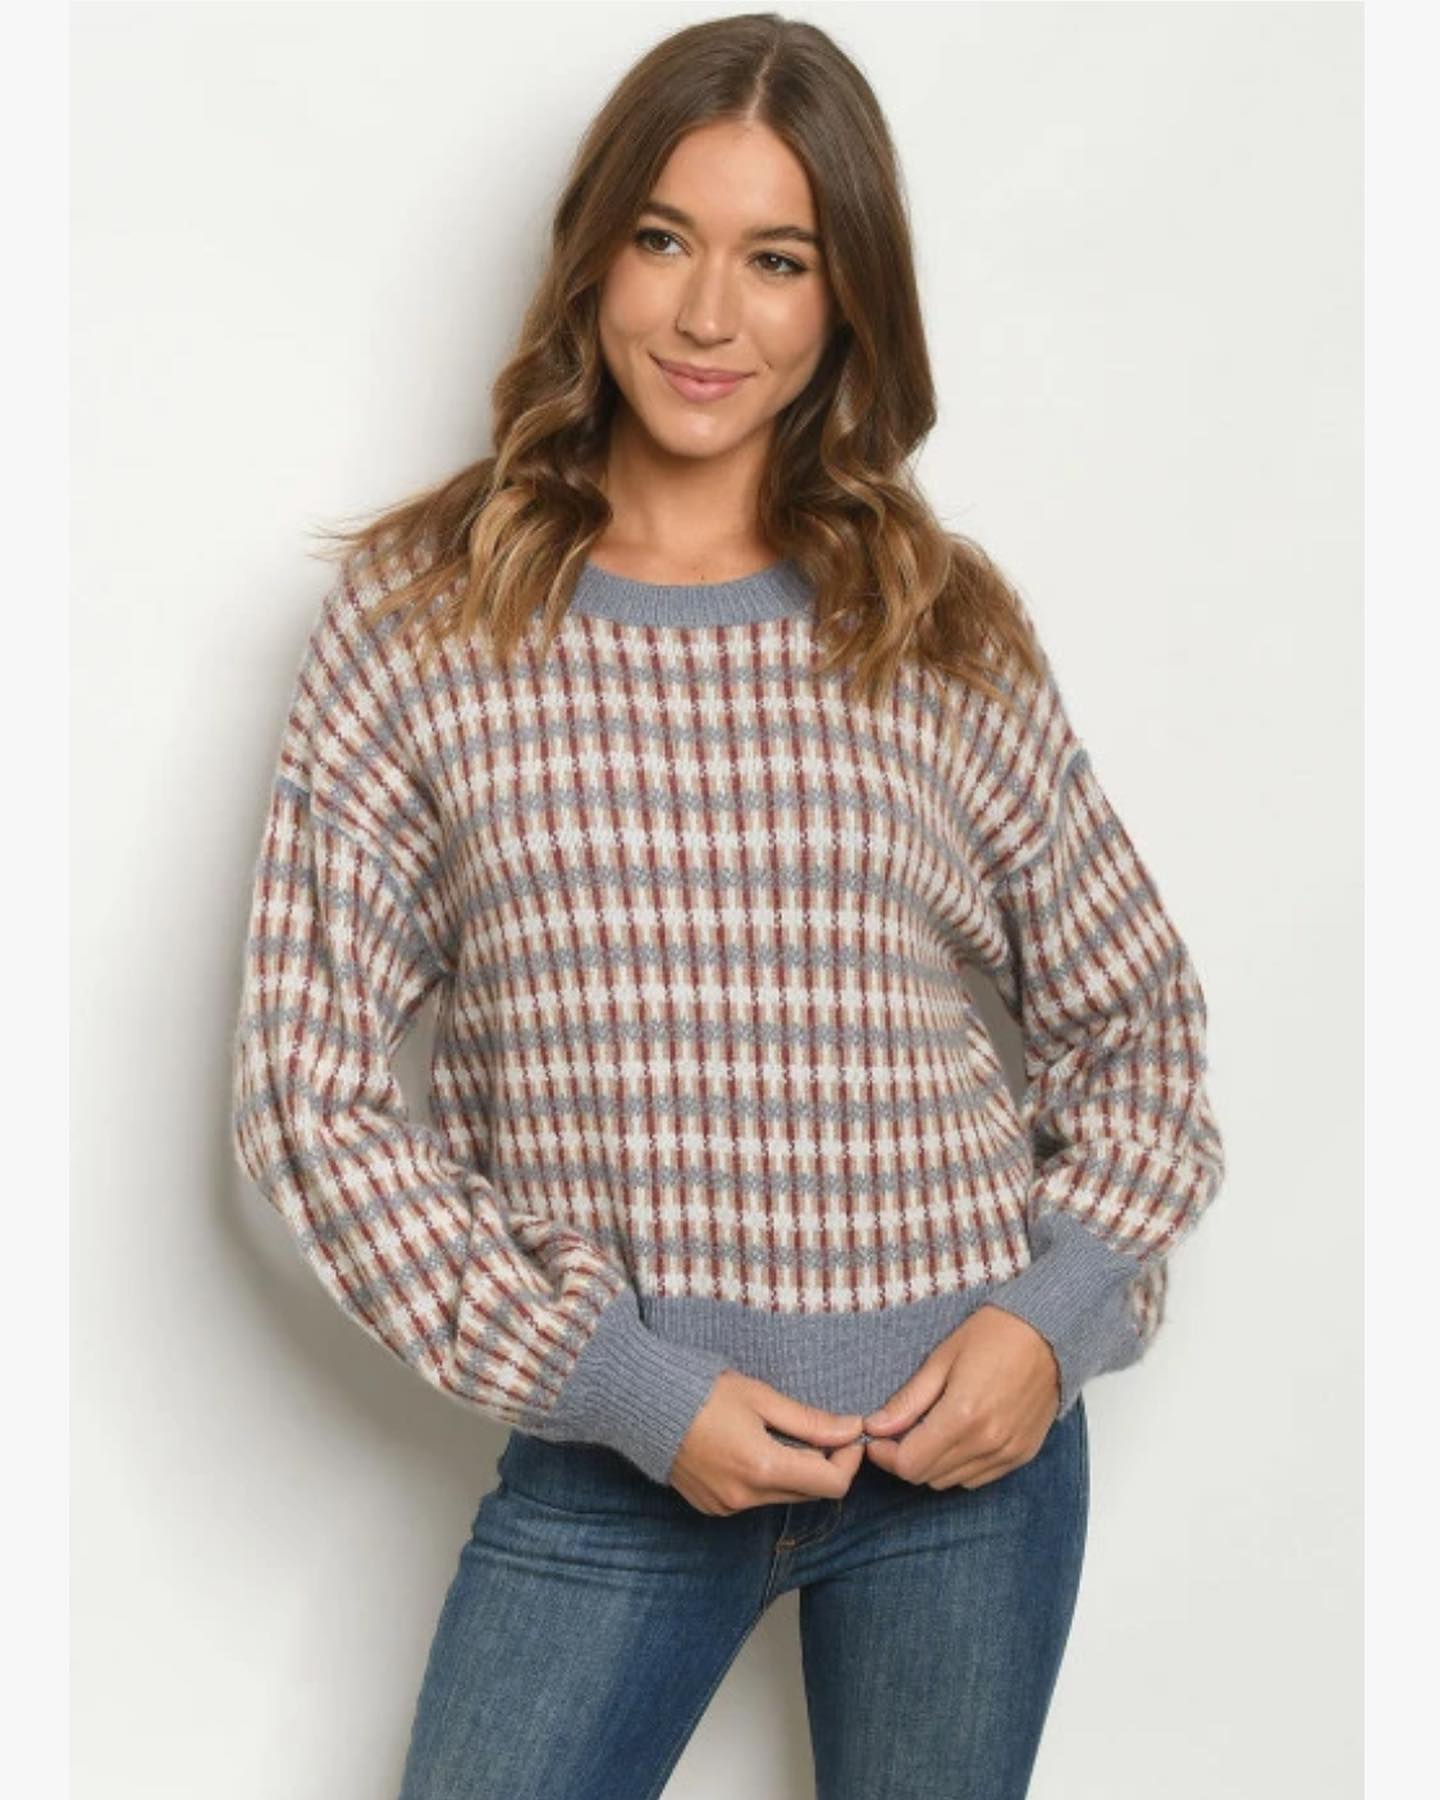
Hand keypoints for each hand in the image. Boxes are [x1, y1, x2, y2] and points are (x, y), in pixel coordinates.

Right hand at [670, 1371, 866, 1515]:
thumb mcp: (761, 1397)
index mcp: (762, 1469)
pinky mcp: (711, 1507)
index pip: (831, 1485)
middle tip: (820, 1430)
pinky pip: (755, 1499)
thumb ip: (810, 1421)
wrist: (643, 1404)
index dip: (848, 1461)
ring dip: (794, 1471)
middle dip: (823, 1464)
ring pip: (782, 1497)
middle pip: (809, 1493)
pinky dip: (765, 1478)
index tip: (848, 1434)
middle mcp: (745, 1498)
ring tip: (779, 1433)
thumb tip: (851, 1430)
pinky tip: (750, 1447)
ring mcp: (726, 1507)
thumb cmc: (700, 1391)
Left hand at [860, 1306, 1061, 1490]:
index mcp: (963, 1416)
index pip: (910, 1465)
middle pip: (927, 1477)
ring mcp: (1007, 1453)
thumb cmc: (995, 1335)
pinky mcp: (1022, 1455)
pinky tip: (957, 1437)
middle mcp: (987, 1443)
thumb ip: (908, 1400)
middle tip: (899, 1431)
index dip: (886, 1455)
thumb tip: (875, 1426)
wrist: (1050, 1333)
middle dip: (905, 1458)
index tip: (878, 1437)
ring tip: (929, 1430)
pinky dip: (959, 1466)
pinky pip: (978, 1478)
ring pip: (951, 1481)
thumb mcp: (941, 1359)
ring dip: (932, 1463)